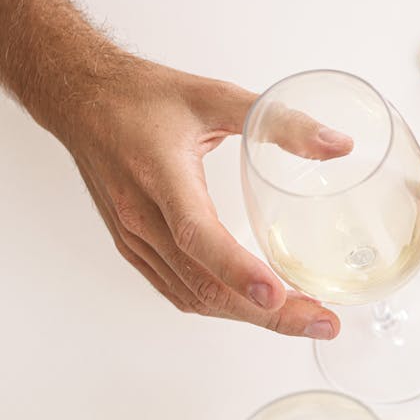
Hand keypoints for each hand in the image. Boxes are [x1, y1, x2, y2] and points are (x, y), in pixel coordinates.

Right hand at [64, 59, 351, 337]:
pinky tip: (258, 309)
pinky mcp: (135, 249)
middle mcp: (142, 217)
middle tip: (324, 323)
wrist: (79, 99)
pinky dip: (222, 306)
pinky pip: (179, 290)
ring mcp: (135, 239)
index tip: (276, 295)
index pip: (196, 235)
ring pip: (194, 296)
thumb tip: (339, 146)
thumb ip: (279, 121)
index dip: (236, 269)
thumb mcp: (215, 96)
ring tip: (305, 320)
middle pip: (204, 283)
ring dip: (250, 317)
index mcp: (160, 176)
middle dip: (268, 313)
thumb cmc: (142, 97)